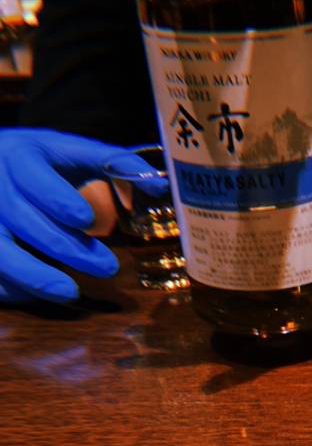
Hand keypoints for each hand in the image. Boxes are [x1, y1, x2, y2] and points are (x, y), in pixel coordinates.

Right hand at [0, 129, 129, 303]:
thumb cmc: (38, 162)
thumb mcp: (70, 151)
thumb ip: (113, 164)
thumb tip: (162, 186)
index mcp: (18, 155)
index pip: (33, 178)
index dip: (57, 199)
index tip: (85, 219)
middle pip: (24, 221)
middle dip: (67, 247)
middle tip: (109, 267)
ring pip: (1, 253)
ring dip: (35, 276)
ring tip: (71, 293)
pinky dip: (14, 288)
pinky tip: (41, 294)